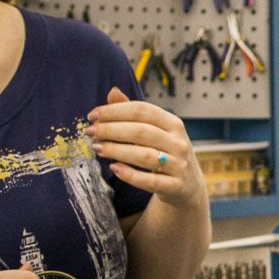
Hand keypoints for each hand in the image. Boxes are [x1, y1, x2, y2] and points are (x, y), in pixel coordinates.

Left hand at [87, 87, 206, 209]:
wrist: (188, 184)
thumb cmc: (164, 151)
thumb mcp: (155, 130)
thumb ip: (133, 113)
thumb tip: (112, 92)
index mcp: (173, 123)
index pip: (141, 110)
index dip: (114, 111)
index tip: (92, 116)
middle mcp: (178, 142)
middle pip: (141, 131)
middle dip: (111, 130)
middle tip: (90, 133)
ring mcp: (179, 165)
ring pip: (144, 156)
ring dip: (117, 151)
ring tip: (97, 149)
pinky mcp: (175, 186)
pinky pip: (150, 181)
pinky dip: (130, 175)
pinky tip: (114, 168)